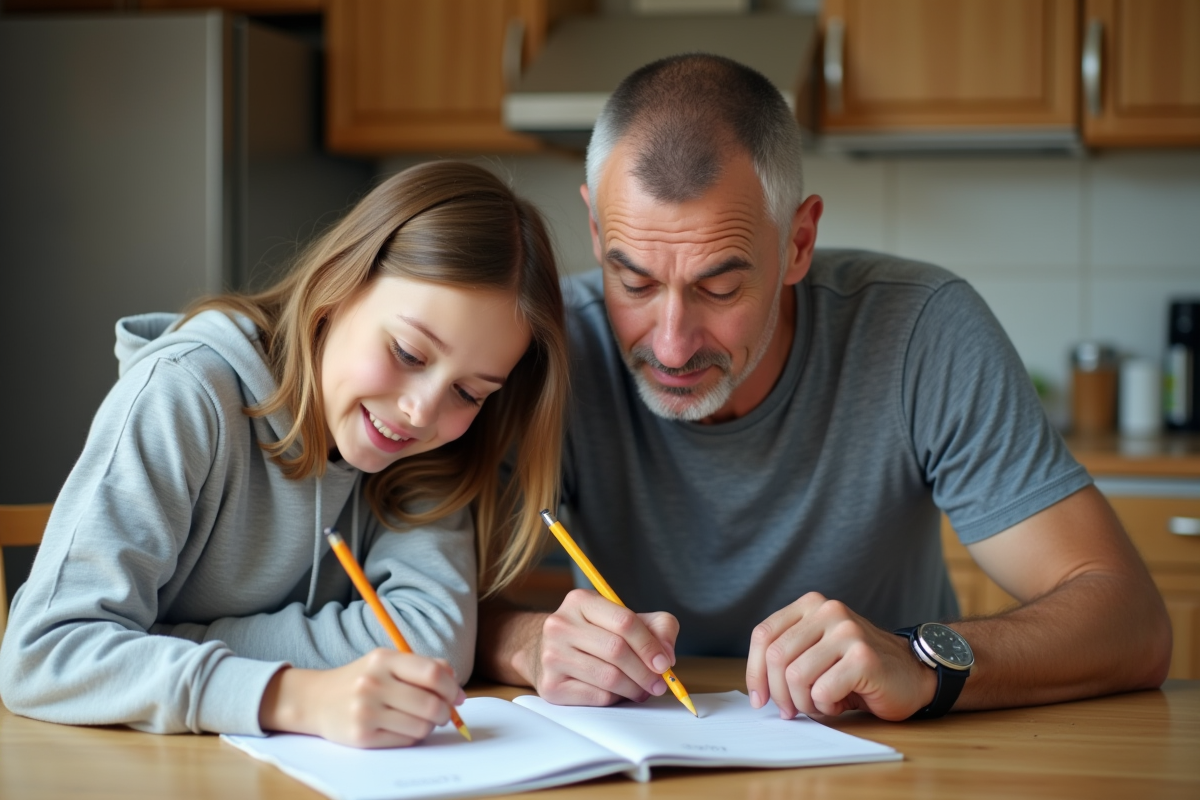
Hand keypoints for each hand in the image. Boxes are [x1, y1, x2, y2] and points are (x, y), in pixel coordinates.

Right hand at [259, 649, 464, 747]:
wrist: (316, 700)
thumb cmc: (361, 679)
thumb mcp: (387, 662)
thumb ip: (422, 667)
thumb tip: (456, 684)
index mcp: (384, 659)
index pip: (432, 674)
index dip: (452, 687)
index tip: (457, 696)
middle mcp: (373, 683)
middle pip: (430, 703)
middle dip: (446, 711)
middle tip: (445, 712)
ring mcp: (366, 711)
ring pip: (421, 726)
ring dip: (430, 725)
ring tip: (421, 719)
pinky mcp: (362, 736)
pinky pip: (405, 740)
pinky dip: (412, 736)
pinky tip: (404, 727)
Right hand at [529, 588, 679, 706]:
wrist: (550, 650)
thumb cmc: (596, 634)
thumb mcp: (627, 619)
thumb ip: (658, 627)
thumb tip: (667, 656)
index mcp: (581, 601)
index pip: (624, 621)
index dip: (649, 645)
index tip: (665, 663)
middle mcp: (561, 625)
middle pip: (616, 650)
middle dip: (645, 671)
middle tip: (659, 683)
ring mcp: (552, 655)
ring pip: (608, 677)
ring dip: (634, 688)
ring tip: (642, 689)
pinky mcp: (551, 685)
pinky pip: (596, 697)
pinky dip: (615, 698)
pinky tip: (618, 693)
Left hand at [745, 592, 937, 720]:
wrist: (913, 673)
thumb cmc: (858, 668)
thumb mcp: (817, 650)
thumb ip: (789, 655)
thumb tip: (757, 688)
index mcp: (811, 605)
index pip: (764, 635)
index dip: (755, 671)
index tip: (759, 698)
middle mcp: (828, 611)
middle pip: (777, 657)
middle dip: (778, 693)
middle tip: (791, 711)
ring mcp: (848, 632)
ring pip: (797, 676)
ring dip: (804, 702)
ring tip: (822, 703)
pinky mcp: (863, 658)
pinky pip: (822, 692)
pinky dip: (826, 707)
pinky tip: (841, 701)